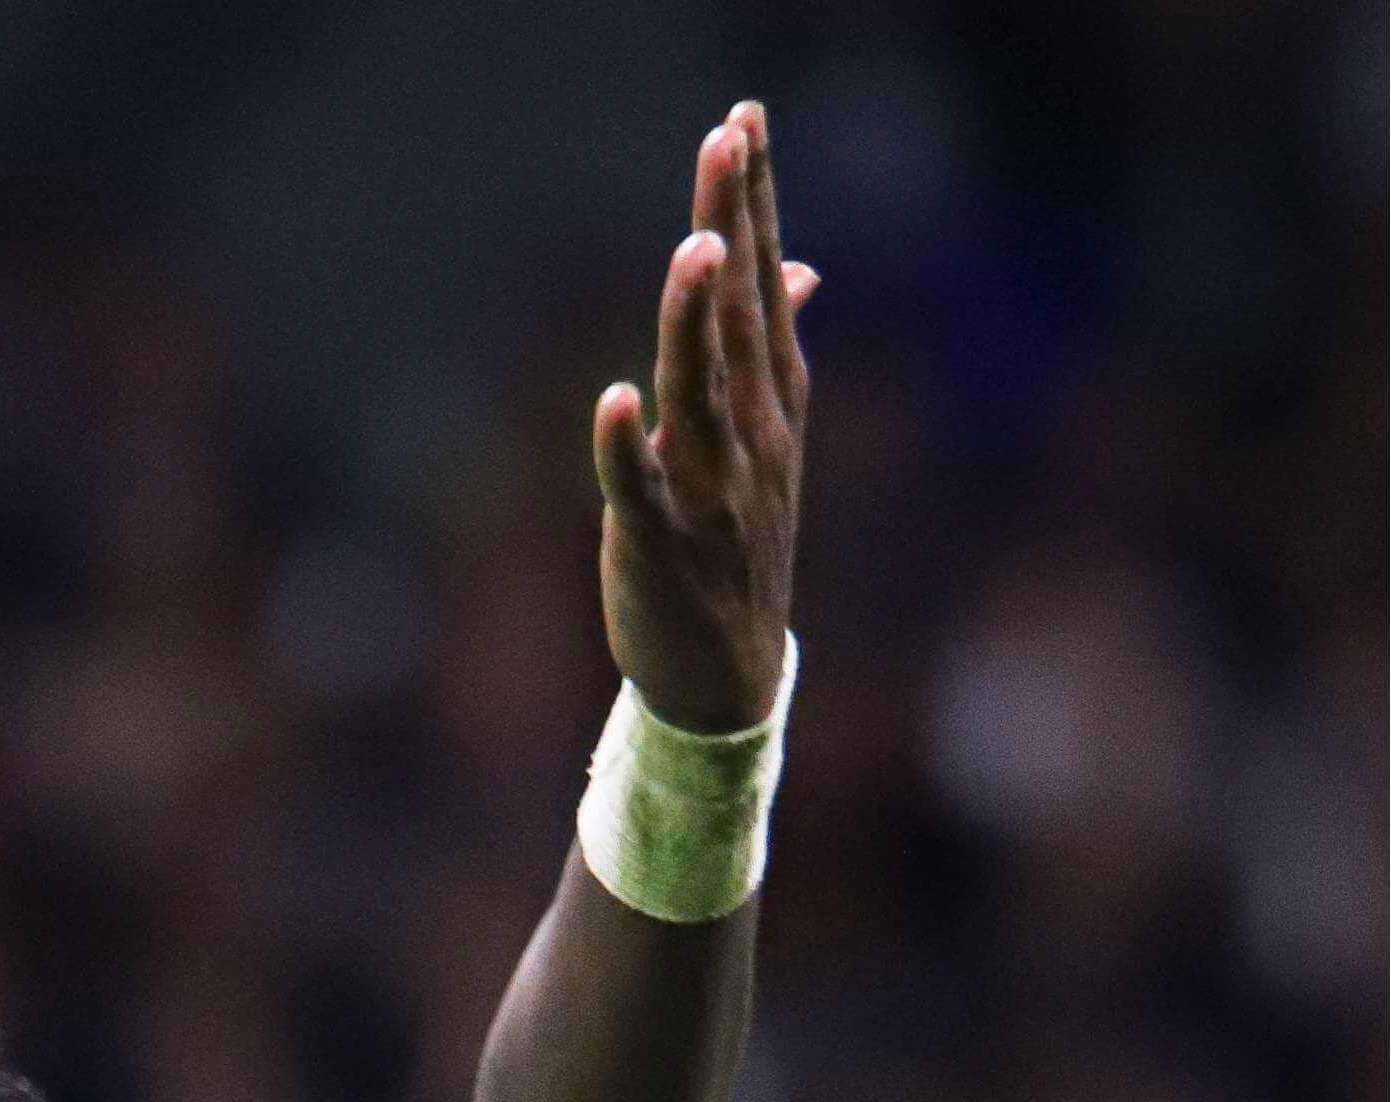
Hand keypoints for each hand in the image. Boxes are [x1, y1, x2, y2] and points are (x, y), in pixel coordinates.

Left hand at [594, 102, 812, 732]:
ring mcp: (710, 489)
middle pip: (738, 312)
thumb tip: (795, 268)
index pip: (761, 279)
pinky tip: (615, 398)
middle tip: (728, 136)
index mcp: (772, 399)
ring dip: (694, 320)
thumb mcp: (765, 440)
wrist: (726, 672)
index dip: (753, 200)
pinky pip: (639, 488)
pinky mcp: (658, 543)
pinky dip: (628, 446)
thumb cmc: (738, 541)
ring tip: (695, 246)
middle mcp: (751, 432)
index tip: (743, 119)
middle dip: (732, 223)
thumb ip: (768, 348)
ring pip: (701, 391)